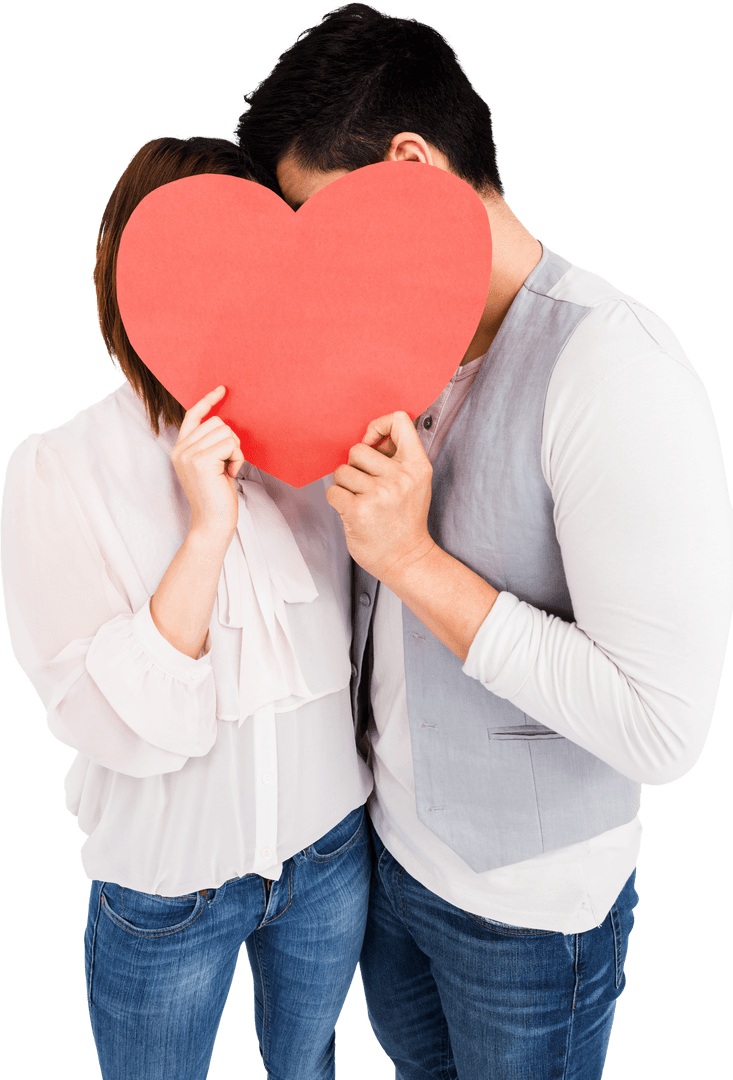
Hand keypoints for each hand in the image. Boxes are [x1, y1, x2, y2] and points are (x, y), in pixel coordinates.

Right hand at [171, 386, 244, 540]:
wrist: (212, 522)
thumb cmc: (216, 496)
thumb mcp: (209, 465)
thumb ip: (209, 445)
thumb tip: (224, 423)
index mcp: (180, 448)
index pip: (193, 415)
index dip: (208, 401)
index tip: (222, 389)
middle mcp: (180, 449)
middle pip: (216, 422)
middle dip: (231, 440)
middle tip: (228, 463)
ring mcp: (189, 454)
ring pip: (225, 431)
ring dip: (235, 450)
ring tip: (227, 470)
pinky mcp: (201, 460)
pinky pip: (231, 444)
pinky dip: (237, 458)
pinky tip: (230, 474)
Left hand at [327, 411, 435, 583]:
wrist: (407, 559)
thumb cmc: (405, 520)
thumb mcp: (415, 483)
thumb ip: (397, 458)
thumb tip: (371, 436)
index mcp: (417, 466)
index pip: (399, 420)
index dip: (379, 426)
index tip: (373, 443)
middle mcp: (400, 477)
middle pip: (358, 449)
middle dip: (355, 466)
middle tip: (366, 486)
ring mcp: (379, 494)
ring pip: (342, 470)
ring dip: (345, 485)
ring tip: (361, 501)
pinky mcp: (359, 510)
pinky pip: (333, 491)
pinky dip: (338, 500)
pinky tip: (352, 511)